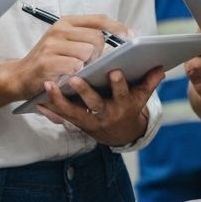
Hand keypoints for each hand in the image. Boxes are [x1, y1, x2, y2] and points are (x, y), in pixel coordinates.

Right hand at [12, 14, 128, 98]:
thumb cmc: (49, 61)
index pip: (99, 19)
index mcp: (67, 22)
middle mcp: (59, 30)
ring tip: (79, 71)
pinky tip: (70, 78)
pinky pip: (74, 66)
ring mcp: (51, 45)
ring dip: (88, 65)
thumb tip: (121, 38)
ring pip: (87, 52)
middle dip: (100, 53)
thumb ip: (88, 37)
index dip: (118, 27)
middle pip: (97, 37)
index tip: (131, 36)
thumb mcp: (67, 43)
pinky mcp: (46, 62)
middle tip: (92, 64)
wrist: (19, 77)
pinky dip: (76, 74)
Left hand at [37, 66, 163, 145]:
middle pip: (94, 103)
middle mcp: (106, 113)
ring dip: (60, 99)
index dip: (119, 83)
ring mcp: (90, 120)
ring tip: (50, 85)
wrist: (119, 134)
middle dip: (85, 91)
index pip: (122, 93)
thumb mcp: (141, 97)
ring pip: (74, 111)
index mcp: (123, 104)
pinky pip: (62, 116)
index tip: (115, 71)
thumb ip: (150, 82)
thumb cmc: (129, 106)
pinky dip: (50, 108)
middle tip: (75, 78)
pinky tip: (39, 99)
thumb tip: (161, 67)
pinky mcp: (77, 122)